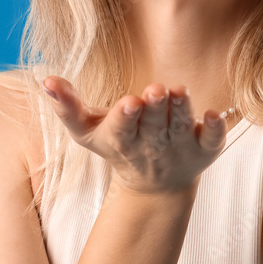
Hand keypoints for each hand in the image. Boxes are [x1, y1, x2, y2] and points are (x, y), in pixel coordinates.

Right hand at [40, 76, 227, 194]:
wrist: (156, 186)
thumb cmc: (118, 145)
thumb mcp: (87, 131)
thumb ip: (67, 106)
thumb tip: (45, 78)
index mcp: (123, 140)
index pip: (121, 130)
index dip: (125, 117)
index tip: (128, 103)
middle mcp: (152, 144)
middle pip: (154, 125)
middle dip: (155, 107)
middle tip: (156, 89)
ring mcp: (180, 146)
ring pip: (182, 127)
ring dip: (182, 109)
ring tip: (180, 90)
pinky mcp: (205, 148)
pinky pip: (213, 140)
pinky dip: (217, 129)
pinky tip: (217, 113)